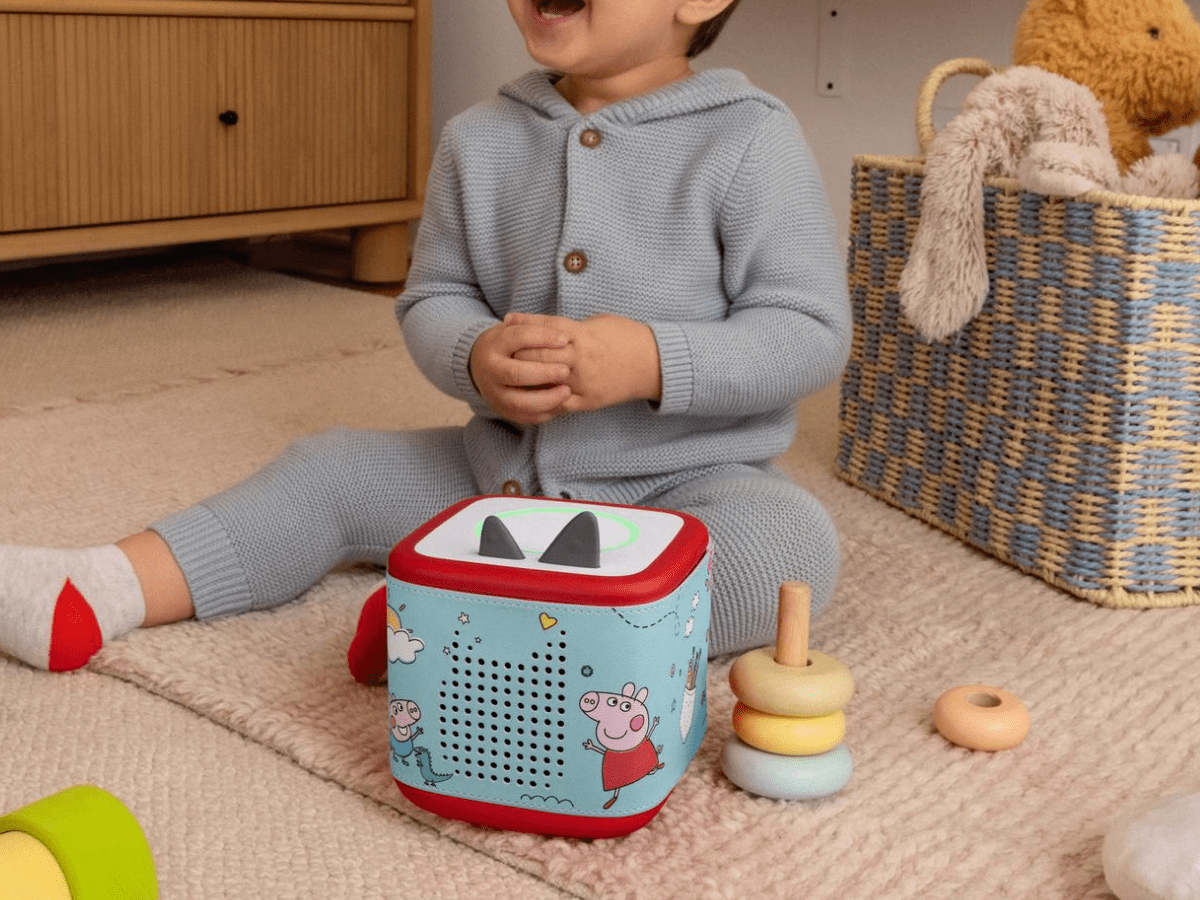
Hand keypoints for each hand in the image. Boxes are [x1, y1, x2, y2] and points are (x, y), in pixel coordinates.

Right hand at [469, 315, 571, 424]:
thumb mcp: (514, 330)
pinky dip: (544, 413)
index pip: (517, 338)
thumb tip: (562, 336)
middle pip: (514, 374)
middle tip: (566, 370)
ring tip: (567, 391)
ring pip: (519, 402)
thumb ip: (535, 328)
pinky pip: (525, 417)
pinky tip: (561, 404)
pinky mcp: (502, 411)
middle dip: (543, 373)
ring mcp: (494, 394)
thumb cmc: (507, 345)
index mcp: (493, 345)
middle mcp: (489, 371)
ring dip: (546, 399)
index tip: (565, 339)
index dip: (542, 338)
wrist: (480, 365)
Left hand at [508, 313, 661, 413]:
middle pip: (539, 356)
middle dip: (519, 353)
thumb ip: (571, 326)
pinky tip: (529, 395)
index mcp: (583, 335)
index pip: (545, 330)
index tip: (507, 322)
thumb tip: (546, 327)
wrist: (654, 363)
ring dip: (527, 377)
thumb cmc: (627, 337)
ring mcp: (583, 382)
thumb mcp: (598, 322)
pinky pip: (558, 403)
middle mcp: (580, 359)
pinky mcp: (588, 401)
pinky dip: (541, 399)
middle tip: (502, 350)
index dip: (524, 325)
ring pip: (545, 380)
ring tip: (511, 373)